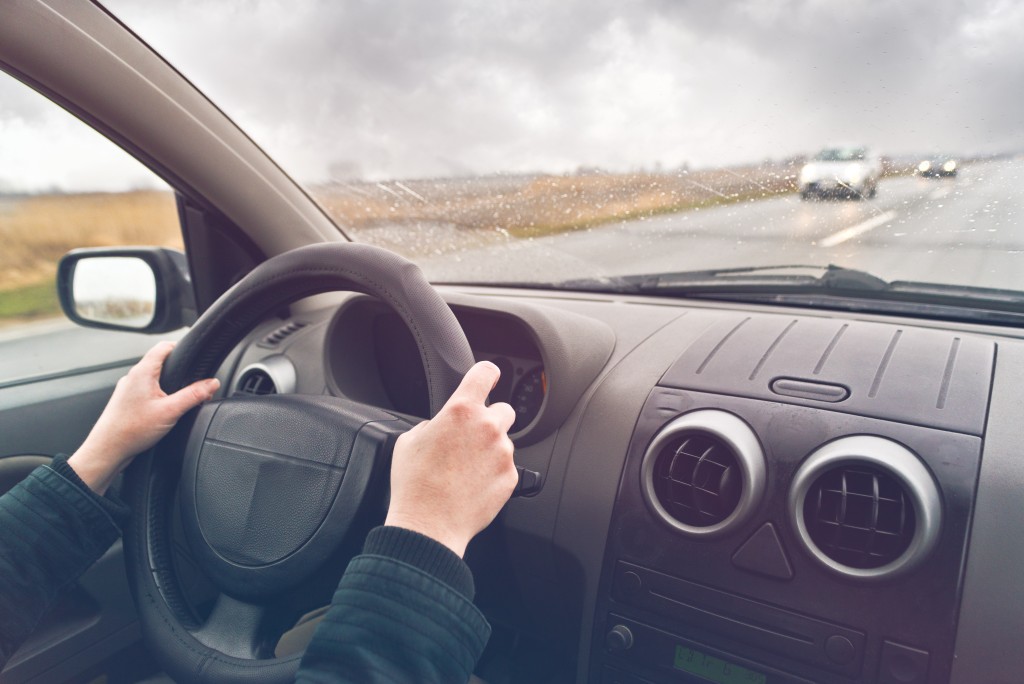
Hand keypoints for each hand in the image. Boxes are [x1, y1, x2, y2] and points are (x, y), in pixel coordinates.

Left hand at [67, 341, 219, 494]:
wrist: (107, 450)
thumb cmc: (130, 430)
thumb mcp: (170, 411)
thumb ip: (194, 395)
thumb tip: (212, 383)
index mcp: (142, 372)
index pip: (163, 347)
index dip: (181, 347)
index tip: (195, 354)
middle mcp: (132, 377)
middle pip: (159, 362)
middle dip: (180, 369)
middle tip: (195, 380)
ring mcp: (127, 389)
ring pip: (153, 378)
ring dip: (169, 384)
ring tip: (182, 398)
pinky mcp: (126, 401)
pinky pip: (146, 390)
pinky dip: (159, 394)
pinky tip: (165, 409)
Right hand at [384, 361, 517, 556]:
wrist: (429, 525)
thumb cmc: (415, 484)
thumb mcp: (409, 441)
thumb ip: (432, 423)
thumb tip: (440, 426)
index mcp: (461, 411)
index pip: (485, 373)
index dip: (487, 374)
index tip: (488, 377)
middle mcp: (487, 427)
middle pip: (503, 409)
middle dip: (490, 419)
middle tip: (470, 438)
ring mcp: (503, 453)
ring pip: (504, 441)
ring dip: (490, 449)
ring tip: (465, 470)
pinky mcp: (510, 477)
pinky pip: (506, 467)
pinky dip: (493, 473)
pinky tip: (472, 485)